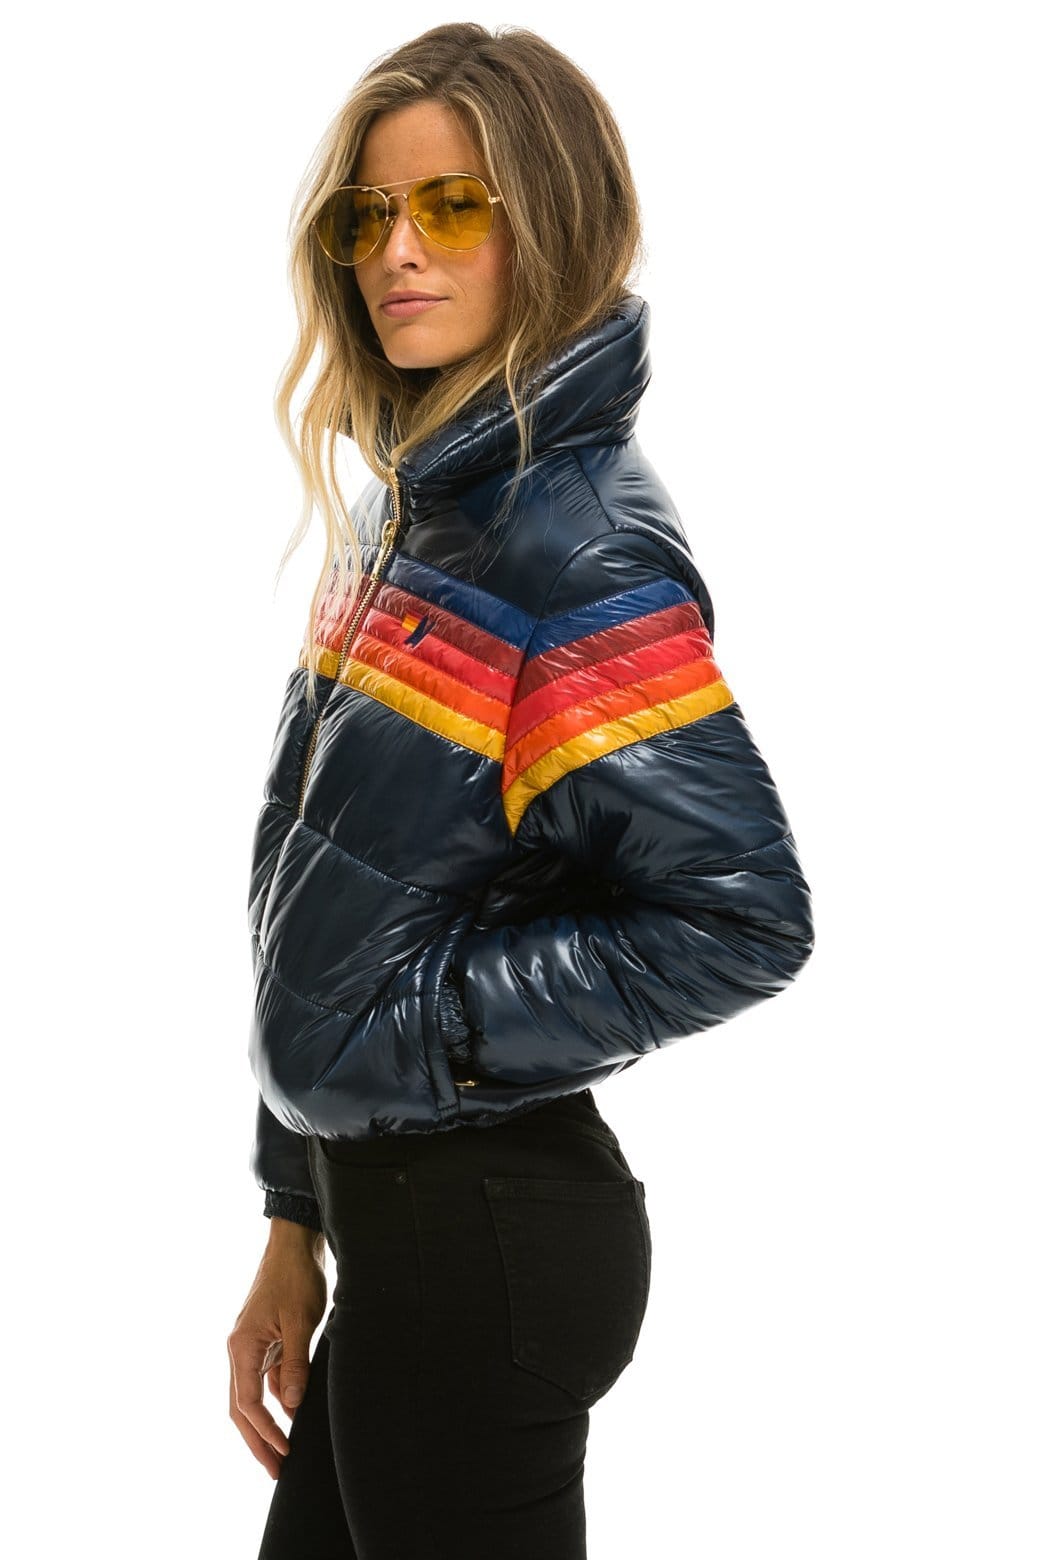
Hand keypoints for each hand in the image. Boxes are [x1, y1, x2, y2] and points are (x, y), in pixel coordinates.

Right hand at [227, 1221, 326, 1477]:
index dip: (266, 1432)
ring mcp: (250, 1346)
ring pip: (252, 1396)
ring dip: (266, 1425)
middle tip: (278, 1471)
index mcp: (241, 1347)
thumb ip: (296, 1364)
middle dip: (258, 1441)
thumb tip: (292, 1405)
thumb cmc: (295, 1278)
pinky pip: (265, 1379)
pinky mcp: (265, 1341)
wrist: (294, 1244)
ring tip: (284, 1452)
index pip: (248, 1404)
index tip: (286, 1452)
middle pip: (242, 1408)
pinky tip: (294, 1413)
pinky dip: (277, 1400)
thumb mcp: (301, 1322)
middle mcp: (239, 1350)